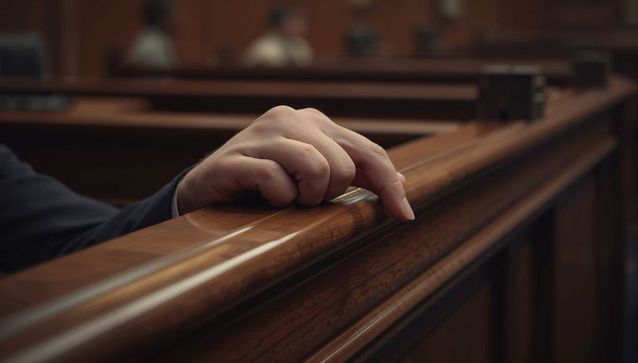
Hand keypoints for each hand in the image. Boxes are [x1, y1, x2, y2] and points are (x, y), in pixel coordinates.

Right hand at [176, 106, 414, 220]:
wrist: (206, 190)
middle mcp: (289, 118)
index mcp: (313, 121)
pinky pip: (276, 181)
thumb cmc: (266, 183)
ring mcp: (261, 134)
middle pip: (344, 165)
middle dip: (329, 193)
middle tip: (304, 198)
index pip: (367, 150)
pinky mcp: (236, 157)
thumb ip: (355, 173)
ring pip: (316, 168)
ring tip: (287, 199)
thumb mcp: (314, 176)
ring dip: (305, 197)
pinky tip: (263, 198)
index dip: (389, 184)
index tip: (404, 216)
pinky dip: (277, 199)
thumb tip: (402, 183)